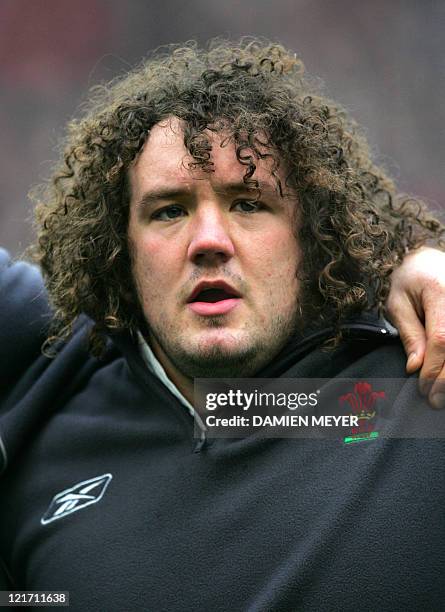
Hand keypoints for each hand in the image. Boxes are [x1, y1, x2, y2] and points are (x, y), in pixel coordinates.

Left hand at [387, 247, 444, 408]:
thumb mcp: (398, 303)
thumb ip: (409, 334)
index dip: (434, 368)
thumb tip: (415, 367)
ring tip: (442, 394)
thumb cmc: (410, 280)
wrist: (429, 258)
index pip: (442, 338)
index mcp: (441, 293)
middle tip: (434, 401)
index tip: (423, 388)